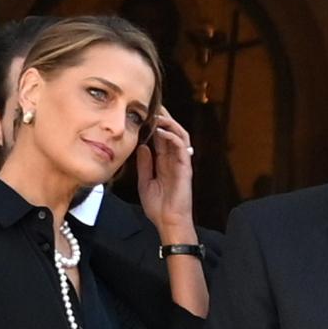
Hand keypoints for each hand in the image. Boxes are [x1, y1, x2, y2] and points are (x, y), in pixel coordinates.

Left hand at [137, 107, 195, 238]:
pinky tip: (162, 132)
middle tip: (152, 106)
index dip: (154, 124)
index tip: (143, 114)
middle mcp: (174, 159)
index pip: (161, 137)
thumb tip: (142, 146)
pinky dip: (173, 137)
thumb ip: (144, 164)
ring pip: (179, 135)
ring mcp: (181, 162)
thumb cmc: (158, 207)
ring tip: (158, 116)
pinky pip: (182, 147)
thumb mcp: (144, 182)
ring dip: (169, 123)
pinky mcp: (185, 167)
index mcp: (165, 162)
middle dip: (163, 118)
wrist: (168, 222)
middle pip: (171, 132)